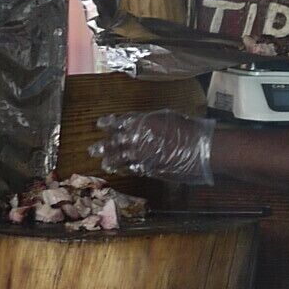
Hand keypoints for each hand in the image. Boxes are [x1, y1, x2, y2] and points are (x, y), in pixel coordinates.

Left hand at [90, 110, 214, 184]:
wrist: (196, 148)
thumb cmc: (185, 128)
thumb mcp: (165, 117)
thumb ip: (149, 120)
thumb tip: (141, 123)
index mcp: (140, 123)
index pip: (118, 123)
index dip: (108, 123)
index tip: (100, 124)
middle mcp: (136, 140)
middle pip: (114, 143)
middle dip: (102, 146)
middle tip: (92, 150)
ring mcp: (141, 156)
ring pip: (120, 159)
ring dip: (110, 161)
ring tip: (104, 164)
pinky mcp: (148, 168)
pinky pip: (133, 169)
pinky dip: (126, 169)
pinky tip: (122, 170)